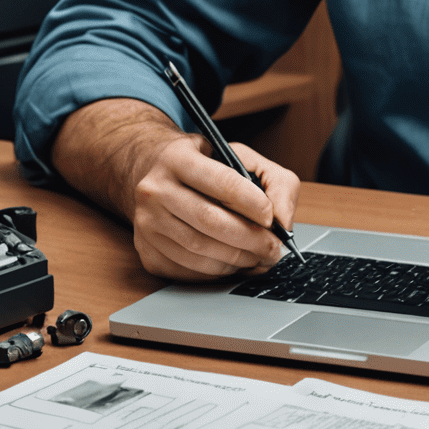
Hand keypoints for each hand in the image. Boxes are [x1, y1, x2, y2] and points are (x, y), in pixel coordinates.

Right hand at [127, 130, 299, 281]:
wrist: (153, 174)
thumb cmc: (203, 165)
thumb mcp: (239, 157)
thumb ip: (274, 181)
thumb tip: (282, 220)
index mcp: (177, 158)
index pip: (222, 183)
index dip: (252, 204)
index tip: (271, 218)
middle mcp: (155, 190)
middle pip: (210, 221)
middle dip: (250, 239)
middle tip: (274, 248)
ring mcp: (146, 223)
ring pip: (199, 250)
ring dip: (238, 259)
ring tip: (259, 257)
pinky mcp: (146, 251)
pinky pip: (188, 269)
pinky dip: (218, 271)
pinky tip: (234, 263)